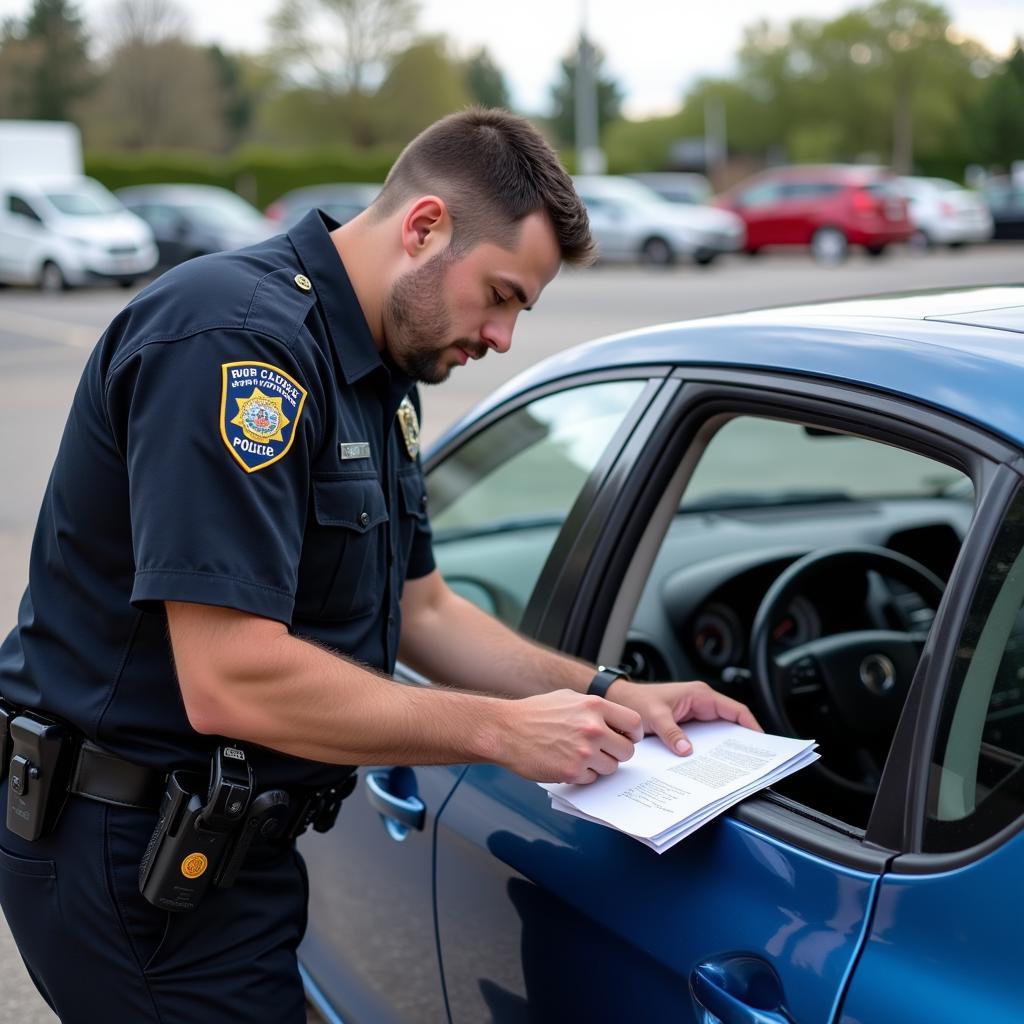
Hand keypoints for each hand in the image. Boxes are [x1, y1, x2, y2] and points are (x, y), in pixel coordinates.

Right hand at [495, 689, 643, 784]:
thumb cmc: (534, 713)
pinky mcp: (572, 771)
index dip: (632, 734)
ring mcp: (583, 751)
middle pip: (627, 751)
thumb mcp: (568, 698)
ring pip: (611, 768)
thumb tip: (615, 720)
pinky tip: (566, 762)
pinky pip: (591, 779)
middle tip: (601, 751)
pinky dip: (582, 775)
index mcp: (594, 706)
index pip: (634, 723)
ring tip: (579, 756)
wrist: (505, 730)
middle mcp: (593, 728)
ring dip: (599, 765)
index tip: (626, 738)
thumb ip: (594, 708)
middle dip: (616, 753)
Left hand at [606, 679, 761, 755]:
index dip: (751, 725)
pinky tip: (708, 763)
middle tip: (749, 761)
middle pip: (730, 723)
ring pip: (718, 732)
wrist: (620, 702)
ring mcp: (694, 714)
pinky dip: (708, 749)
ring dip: (724, 747)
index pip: (735, 710)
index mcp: (700, 695)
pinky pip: (704, 738)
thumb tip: (688, 750)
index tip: (761, 742)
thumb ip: (671, 732)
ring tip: (732, 766)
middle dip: (740, 740)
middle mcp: (700, 703)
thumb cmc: (636, 700)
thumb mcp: (654, 716)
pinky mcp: (686, 725)